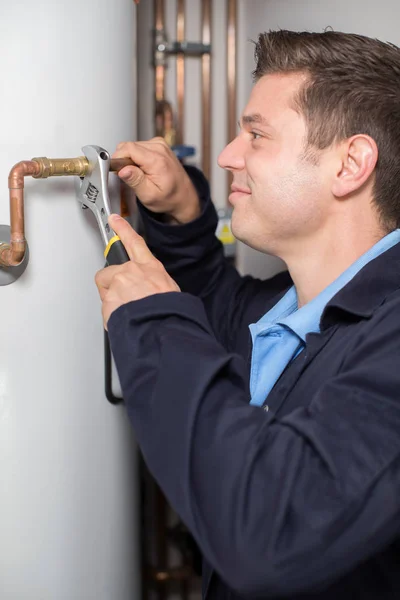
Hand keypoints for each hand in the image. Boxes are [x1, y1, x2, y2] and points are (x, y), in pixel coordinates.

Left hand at [95, 214, 179, 328]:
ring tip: (129, 313)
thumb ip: (154, 283)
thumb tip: (149, 290)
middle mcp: (131, 272)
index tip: (115, 220)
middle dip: (110, 284)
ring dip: (113, 303)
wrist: (162, 326)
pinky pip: (106, 310)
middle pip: (109, 273)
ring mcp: (118, 285)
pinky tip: (125, 321)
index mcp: (149, 267)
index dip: (123, 230)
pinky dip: (113, 317)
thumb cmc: (170, 310)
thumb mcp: (169, 289)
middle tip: (122, 298)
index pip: (134, 243)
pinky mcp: (109, 300)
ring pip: (106, 294)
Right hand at [112, 139, 200, 223]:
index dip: (118, 159)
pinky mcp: (159, 145)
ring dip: (131, 159)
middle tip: (132, 176)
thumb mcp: (149, 195)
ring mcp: (160, 145)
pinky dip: (138, 157)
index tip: (118, 171)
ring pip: (133, 146)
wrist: (184, 197)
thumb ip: (135, 181)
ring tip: (140, 174)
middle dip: (124, 161)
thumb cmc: (170, 198)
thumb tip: (122, 170)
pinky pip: (140, 147)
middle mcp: (160, 148)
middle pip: (129, 146)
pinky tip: (144, 168)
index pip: (127, 148)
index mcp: (157, 159)